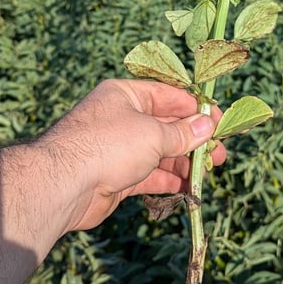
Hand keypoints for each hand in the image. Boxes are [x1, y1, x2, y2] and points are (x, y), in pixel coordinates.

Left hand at [34, 79, 224, 232]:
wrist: (63, 184)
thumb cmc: (108, 145)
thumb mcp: (153, 134)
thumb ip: (182, 133)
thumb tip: (207, 127)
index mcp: (126, 95)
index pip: (169, 95)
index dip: (196, 109)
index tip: (219, 122)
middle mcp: (121, 118)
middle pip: (166, 125)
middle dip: (194, 139)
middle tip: (220, 154)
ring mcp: (118, 148)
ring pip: (159, 152)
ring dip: (184, 162)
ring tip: (208, 173)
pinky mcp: (117, 176)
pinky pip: (149, 175)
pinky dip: (168, 180)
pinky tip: (188, 188)